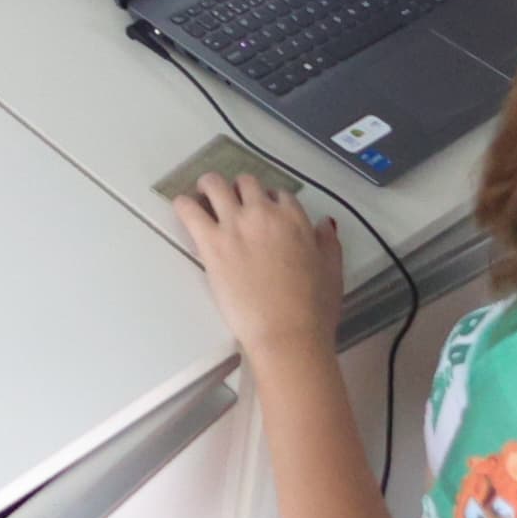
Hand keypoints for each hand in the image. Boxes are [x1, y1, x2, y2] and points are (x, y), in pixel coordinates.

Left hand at [171, 174, 345, 362]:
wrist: (287, 334)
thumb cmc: (313, 310)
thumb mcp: (332, 272)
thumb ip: (328, 243)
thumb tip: (324, 225)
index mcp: (294, 219)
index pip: (279, 195)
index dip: (271, 202)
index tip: (266, 213)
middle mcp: (263, 213)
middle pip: (246, 183)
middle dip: (240, 191)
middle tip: (234, 204)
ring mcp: (235, 225)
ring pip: (215, 184)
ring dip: (209, 186)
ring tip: (204, 196)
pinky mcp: (211, 243)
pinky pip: (188, 209)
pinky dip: (183, 205)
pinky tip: (184, 209)